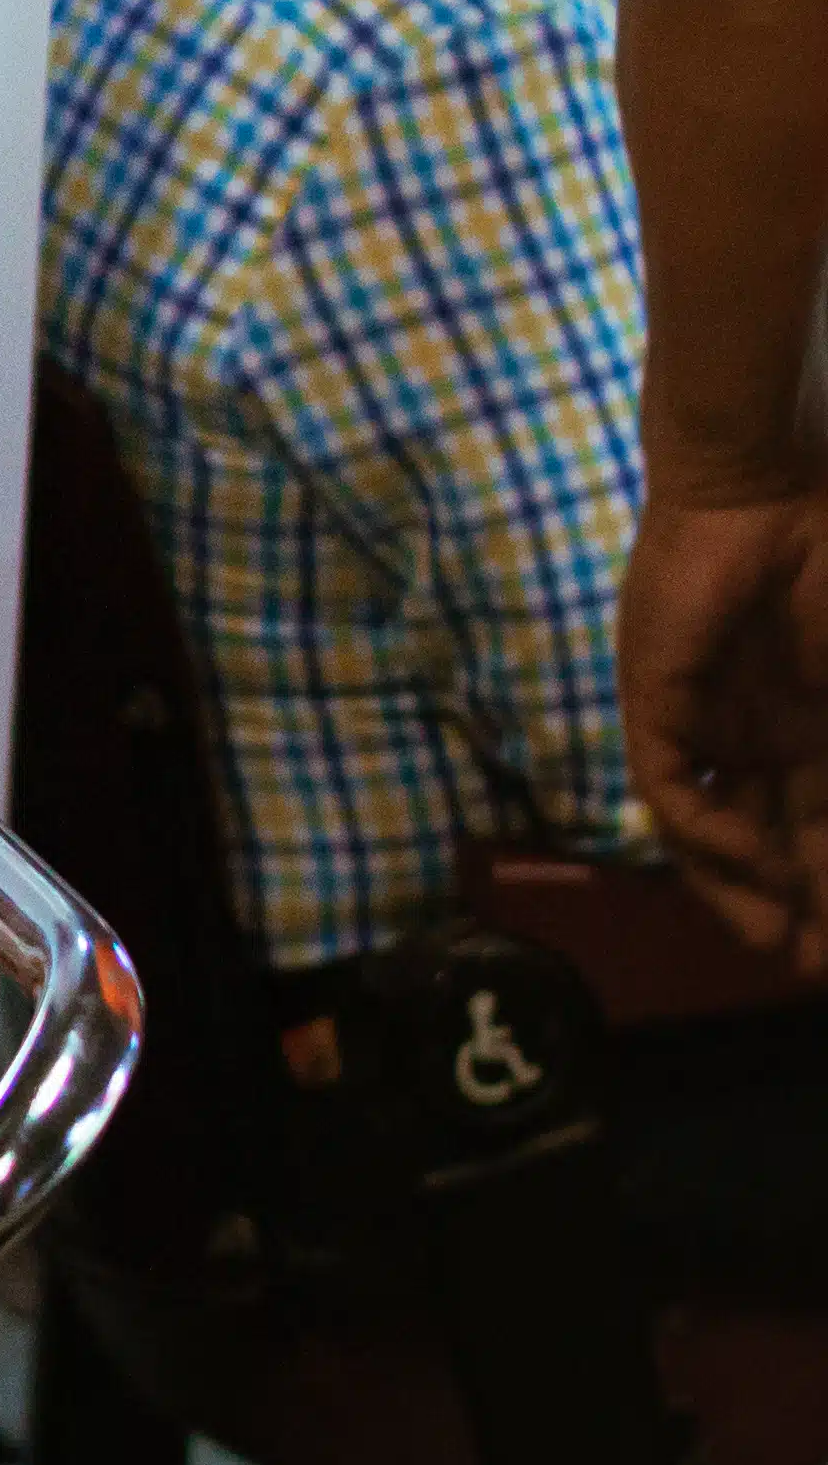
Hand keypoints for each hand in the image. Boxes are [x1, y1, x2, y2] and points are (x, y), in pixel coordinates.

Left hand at [620, 489, 827, 972]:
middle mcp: (753, 738)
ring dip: (743, 891)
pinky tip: (748, 861)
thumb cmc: (827, 568)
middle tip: (814, 969)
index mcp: (807, 730)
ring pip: (716, 831)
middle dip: (797, 909)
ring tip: (778, 944)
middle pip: (772, 844)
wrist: (765, 495)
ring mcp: (703, 723)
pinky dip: (707, 832)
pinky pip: (673, 788)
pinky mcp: (655, 703)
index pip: (818, 829)